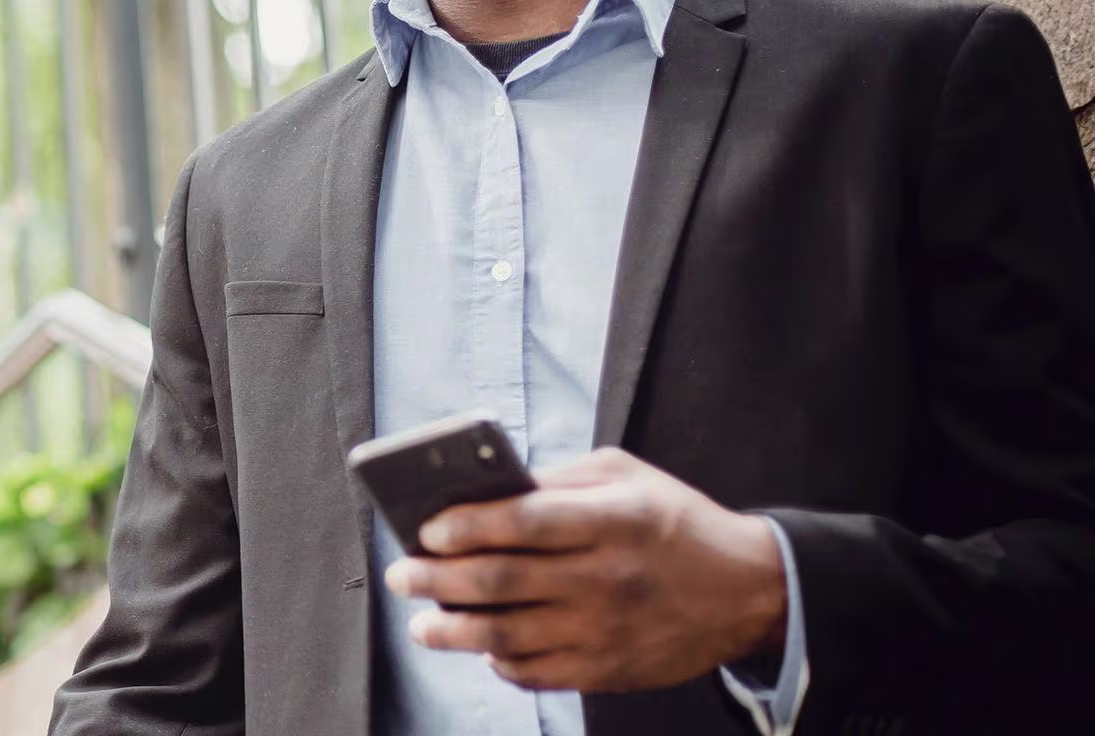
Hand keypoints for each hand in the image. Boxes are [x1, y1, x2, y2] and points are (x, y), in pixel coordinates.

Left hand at [384, 447, 786, 692]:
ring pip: (508, 636)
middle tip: (402, 574)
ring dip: (453, 631)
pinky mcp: (608, 670)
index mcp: (610, 519)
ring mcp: (604, 630)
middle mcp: (604, 577)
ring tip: (421, 622)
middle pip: (502, 582)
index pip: (522, 523)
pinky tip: (479, 645)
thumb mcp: (625, 475)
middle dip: (438, 579)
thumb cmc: (675, 518)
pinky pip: (537, 672)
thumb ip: (560, 481)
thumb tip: (493, 492)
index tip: (427, 529)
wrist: (745, 589)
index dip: (468, 526)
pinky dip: (499, 660)